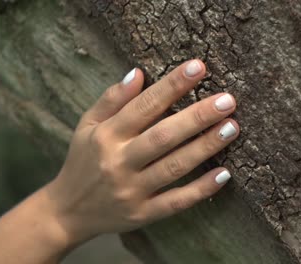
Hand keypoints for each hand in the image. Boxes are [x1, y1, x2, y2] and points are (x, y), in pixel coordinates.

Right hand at [46, 59, 238, 244]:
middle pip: (164, 136)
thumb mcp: (87, 126)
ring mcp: (131, 191)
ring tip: (232, 127)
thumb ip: (112, 99)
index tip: (198, 68)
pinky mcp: (142, 214)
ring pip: (174, 166)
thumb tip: (139, 72)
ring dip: (205, 147)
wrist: (68, 212)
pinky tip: (224, 173)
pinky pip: (176, 202)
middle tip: (227, 100)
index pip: (143, 106)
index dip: (172, 86)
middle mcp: (118, 162)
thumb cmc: (83, 160)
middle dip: (198, 117)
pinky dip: (201, 189)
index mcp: (106, 136)